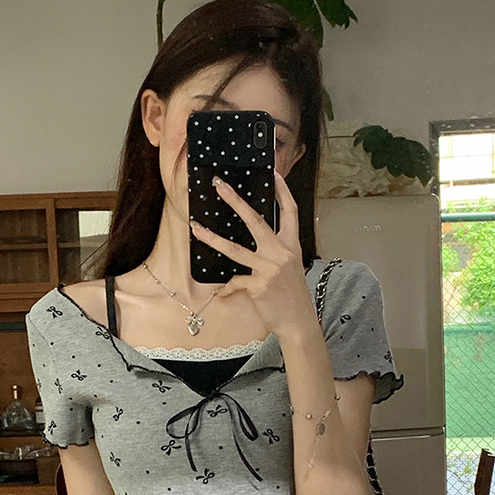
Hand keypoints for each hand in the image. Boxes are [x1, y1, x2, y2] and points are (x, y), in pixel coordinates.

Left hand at [189, 170, 314, 339]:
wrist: (298, 321)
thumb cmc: (292, 295)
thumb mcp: (290, 267)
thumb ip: (276, 251)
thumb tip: (256, 241)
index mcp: (291, 245)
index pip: (289, 211)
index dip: (282, 191)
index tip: (274, 173)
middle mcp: (281, 253)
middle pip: (255, 220)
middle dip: (235, 200)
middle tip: (219, 185)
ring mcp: (269, 268)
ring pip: (235, 249)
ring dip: (212, 238)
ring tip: (196, 228)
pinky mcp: (258, 285)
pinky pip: (234, 281)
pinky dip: (227, 288)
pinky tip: (224, 292)